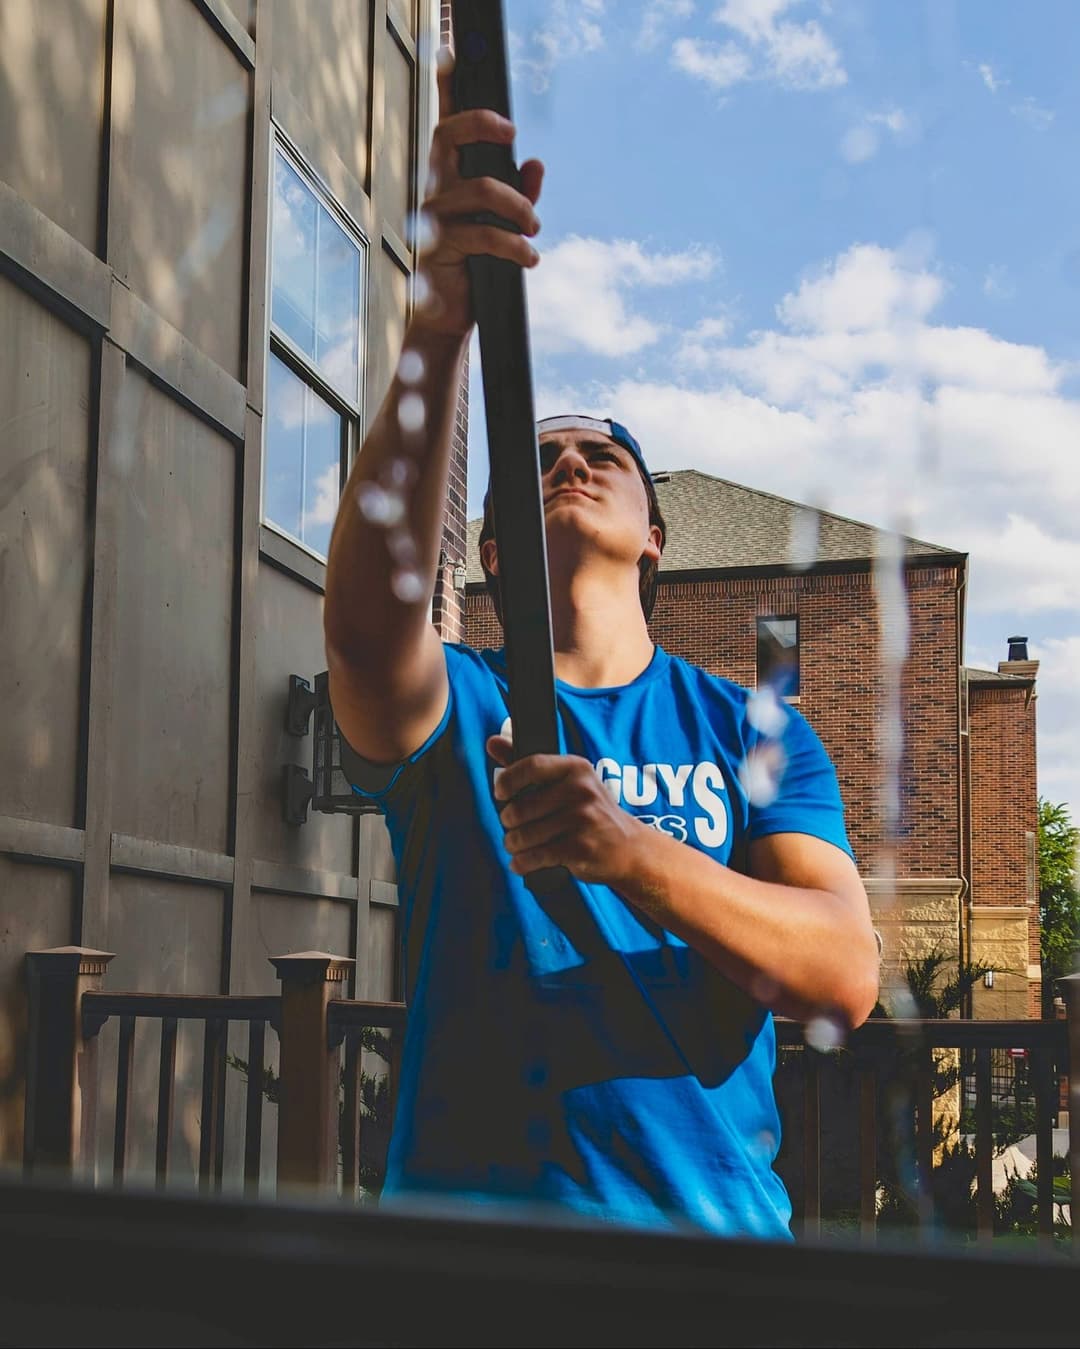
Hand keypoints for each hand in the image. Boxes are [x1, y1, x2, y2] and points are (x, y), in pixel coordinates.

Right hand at [413, 49, 543, 338]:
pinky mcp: (437, 248)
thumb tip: (536, 164)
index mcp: (447, 178)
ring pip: (481, 189)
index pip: (445, 129)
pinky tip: (530, 258)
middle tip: (512, 134)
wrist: (452, 316)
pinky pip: (483, 234)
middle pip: (446, 136)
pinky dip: (515, 245)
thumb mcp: (505, 227)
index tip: (474, 81)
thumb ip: (520, 195)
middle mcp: (433, 189)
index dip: (448, 92)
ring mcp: (431, 217)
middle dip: (480, 124)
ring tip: (535, 230)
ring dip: (520, 207)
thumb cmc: (476, 266)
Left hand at [487, 736, 643, 886]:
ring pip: (526, 835)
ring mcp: (583, 820)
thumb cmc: (591, 812)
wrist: (629, 848)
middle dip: (509, 822)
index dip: (509, 779)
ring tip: (515, 845)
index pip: (533, 765)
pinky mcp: (581, 848)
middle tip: (512, 826)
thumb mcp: (568, 782)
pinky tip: (521, 862)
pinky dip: (523, 863)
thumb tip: (492, 742)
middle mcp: (581, 791)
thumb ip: (529, 766)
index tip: (500, 792)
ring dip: (513, 844)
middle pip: (522, 807)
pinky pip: (537, 856)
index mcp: (576, 768)